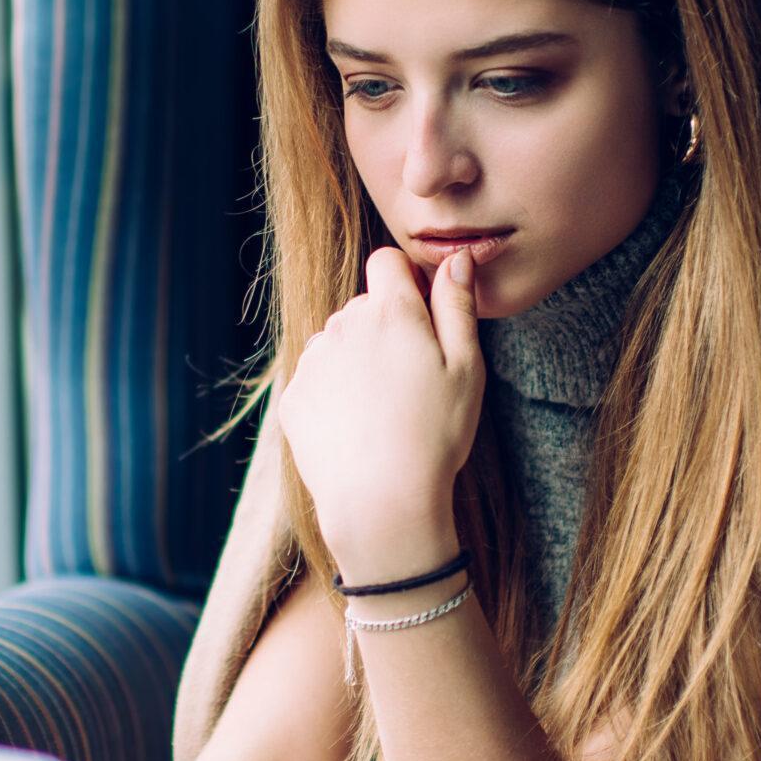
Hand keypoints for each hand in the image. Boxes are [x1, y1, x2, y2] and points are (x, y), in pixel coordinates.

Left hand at [278, 245, 482, 577]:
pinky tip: (357, 429)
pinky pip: (317, 380)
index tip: (422, 319)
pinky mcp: (294, 397)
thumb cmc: (435, 434)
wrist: (381, 501)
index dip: (406, 283)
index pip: (387, 262)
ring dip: (357, 361)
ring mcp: (312, 361)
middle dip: (385, 329)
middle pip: (364, 307)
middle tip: (411, 382)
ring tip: (383, 411)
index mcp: (390, 312)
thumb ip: (458, 306)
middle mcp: (342, 325)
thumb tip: (456, 259)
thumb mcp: (466, 368)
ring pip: (338, 343)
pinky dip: (335, 395)